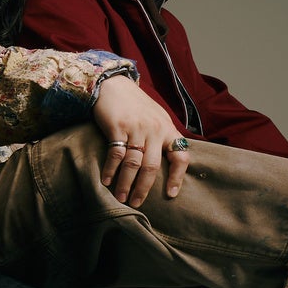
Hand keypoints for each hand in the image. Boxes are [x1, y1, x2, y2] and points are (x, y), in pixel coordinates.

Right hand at [92, 79, 187, 206]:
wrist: (113, 84)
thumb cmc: (135, 104)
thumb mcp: (156, 117)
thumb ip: (163, 137)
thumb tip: (170, 161)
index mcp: (168, 129)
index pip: (180, 156)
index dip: (177, 177)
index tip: (171, 195)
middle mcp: (155, 130)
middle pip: (152, 166)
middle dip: (144, 188)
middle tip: (137, 203)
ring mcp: (136, 128)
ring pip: (133, 163)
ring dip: (126, 183)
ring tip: (122, 198)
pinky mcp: (118, 127)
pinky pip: (116, 153)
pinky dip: (111, 169)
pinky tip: (107, 181)